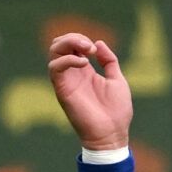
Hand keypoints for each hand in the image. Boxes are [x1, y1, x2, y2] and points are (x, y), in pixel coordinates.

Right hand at [46, 33, 131, 150]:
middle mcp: (73, 73)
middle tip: (89, 46)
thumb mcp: (117, 80)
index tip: (97, 49)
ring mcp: (66, 81)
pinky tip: (84, 63)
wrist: (112, 134)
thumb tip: (99, 42)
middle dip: (73, 37)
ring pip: (53, 52)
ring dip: (68, 43)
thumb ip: (109, 61)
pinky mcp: (62, 90)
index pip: (72, 45)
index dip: (81, 39)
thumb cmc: (116, 111)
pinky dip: (67, 59)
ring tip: (87, 50)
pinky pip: (54, 68)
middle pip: (59, 45)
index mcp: (85, 70)